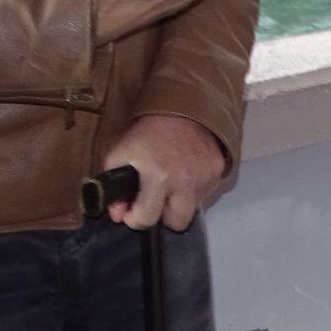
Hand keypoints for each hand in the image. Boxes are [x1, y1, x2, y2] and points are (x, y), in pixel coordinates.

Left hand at [99, 113, 229, 230]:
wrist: (183, 107)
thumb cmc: (148, 134)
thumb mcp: (119, 154)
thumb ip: (112, 187)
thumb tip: (118, 214)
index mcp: (158, 177)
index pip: (146, 219)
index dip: (134, 218)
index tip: (131, 210)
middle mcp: (185, 182)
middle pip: (176, 223)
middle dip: (163, 215)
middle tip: (156, 199)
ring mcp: (205, 178)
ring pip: (192, 209)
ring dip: (179, 202)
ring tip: (172, 184)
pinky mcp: (218, 172)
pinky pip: (204, 194)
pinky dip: (194, 189)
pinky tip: (187, 173)